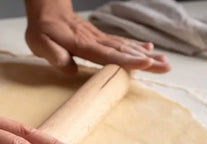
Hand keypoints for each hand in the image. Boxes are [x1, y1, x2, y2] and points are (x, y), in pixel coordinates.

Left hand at [25, 1, 170, 73]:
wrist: (47, 10)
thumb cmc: (43, 29)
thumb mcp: (40, 44)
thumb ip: (56, 56)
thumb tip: (71, 70)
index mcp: (82, 44)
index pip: (108, 54)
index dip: (127, 60)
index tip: (145, 63)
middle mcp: (95, 41)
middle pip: (124, 51)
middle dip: (146, 60)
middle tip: (166, 67)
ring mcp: (99, 38)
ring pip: (126, 47)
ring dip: (146, 55)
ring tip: (165, 62)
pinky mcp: (100, 38)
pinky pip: (121, 43)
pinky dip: (136, 47)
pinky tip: (148, 50)